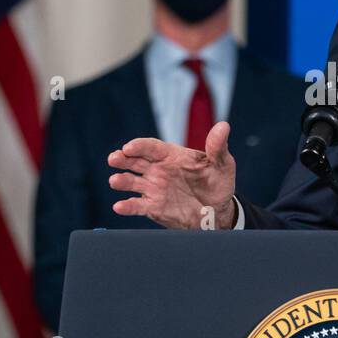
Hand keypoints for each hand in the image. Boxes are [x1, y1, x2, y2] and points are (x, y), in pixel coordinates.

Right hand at [107, 121, 237, 228]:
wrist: (218, 212)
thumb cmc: (218, 183)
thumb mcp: (222, 164)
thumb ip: (218, 147)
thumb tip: (223, 126)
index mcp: (171, 155)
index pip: (151, 147)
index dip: (139, 146)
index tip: (129, 147)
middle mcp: (158, 170)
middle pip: (135, 161)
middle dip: (122, 158)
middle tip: (114, 158)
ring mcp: (154, 188)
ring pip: (131, 182)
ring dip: (121, 181)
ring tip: (115, 181)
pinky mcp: (153, 207)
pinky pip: (137, 205)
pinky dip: (127, 206)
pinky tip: (119, 206)